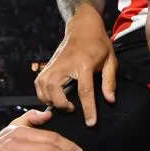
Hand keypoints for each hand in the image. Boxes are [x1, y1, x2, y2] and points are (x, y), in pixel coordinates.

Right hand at [34, 5, 117, 125]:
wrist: (82, 27)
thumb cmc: (98, 44)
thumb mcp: (110, 60)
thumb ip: (109, 81)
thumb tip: (110, 101)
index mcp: (84, 63)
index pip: (84, 91)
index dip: (88, 109)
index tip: (90, 123)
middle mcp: (66, 64)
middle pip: (56, 89)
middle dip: (62, 104)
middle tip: (72, 109)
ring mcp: (54, 64)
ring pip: (44, 86)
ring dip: (51, 100)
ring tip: (62, 104)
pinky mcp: (47, 65)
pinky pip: (39, 83)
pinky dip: (42, 94)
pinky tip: (52, 98)